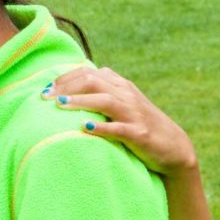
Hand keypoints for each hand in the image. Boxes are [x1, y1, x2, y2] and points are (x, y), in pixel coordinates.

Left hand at [42, 67, 196, 176]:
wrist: (174, 146)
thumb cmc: (137, 123)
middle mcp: (126, 94)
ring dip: (80, 101)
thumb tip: (64, 89)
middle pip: (92, 81)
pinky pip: (119, 128)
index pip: (87, 73)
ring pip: (104, 100)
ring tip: (59, 105)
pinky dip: (102, 127)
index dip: (64, 79)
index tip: (45, 89)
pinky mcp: (139, 134)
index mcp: (119, 85)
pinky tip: (85, 127)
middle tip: (45, 97)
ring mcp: (133, 114)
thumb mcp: (120, 102)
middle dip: (66, 87)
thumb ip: (98, 92)